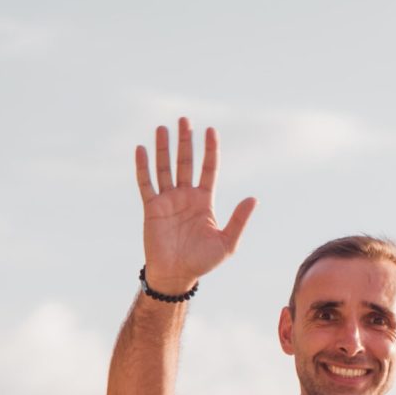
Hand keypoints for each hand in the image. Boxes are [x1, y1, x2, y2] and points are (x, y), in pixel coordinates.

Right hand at [134, 117, 256, 294]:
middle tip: (184, 120)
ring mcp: (168, 200)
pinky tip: (141, 150)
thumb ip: (239, 220)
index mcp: (204, 201)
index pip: (208, 169)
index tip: (211, 130)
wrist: (176, 275)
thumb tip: (254, 198)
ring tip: (163, 128)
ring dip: (164, 149)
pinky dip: (143, 167)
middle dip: (185, 141)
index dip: (210, 150)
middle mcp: (186, 196)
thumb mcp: (227, 243)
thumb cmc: (202, 261)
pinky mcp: (152, 208)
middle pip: (186, 162)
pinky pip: (146, 184)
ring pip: (165, 168)